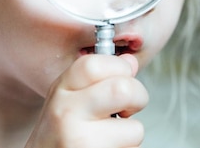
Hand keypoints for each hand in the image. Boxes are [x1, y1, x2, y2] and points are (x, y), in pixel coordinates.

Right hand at [25, 54, 147, 147]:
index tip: (121, 78)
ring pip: (135, 128)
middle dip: (139, 97)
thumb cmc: (60, 134)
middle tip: (127, 109)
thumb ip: (99, 78)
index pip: (94, 64)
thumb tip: (130, 62)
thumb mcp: (70, 99)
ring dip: (131, 132)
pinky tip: (107, 147)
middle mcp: (66, 112)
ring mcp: (79, 139)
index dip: (119, 67)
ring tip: (112, 135)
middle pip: (123, 89)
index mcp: (62, 89)